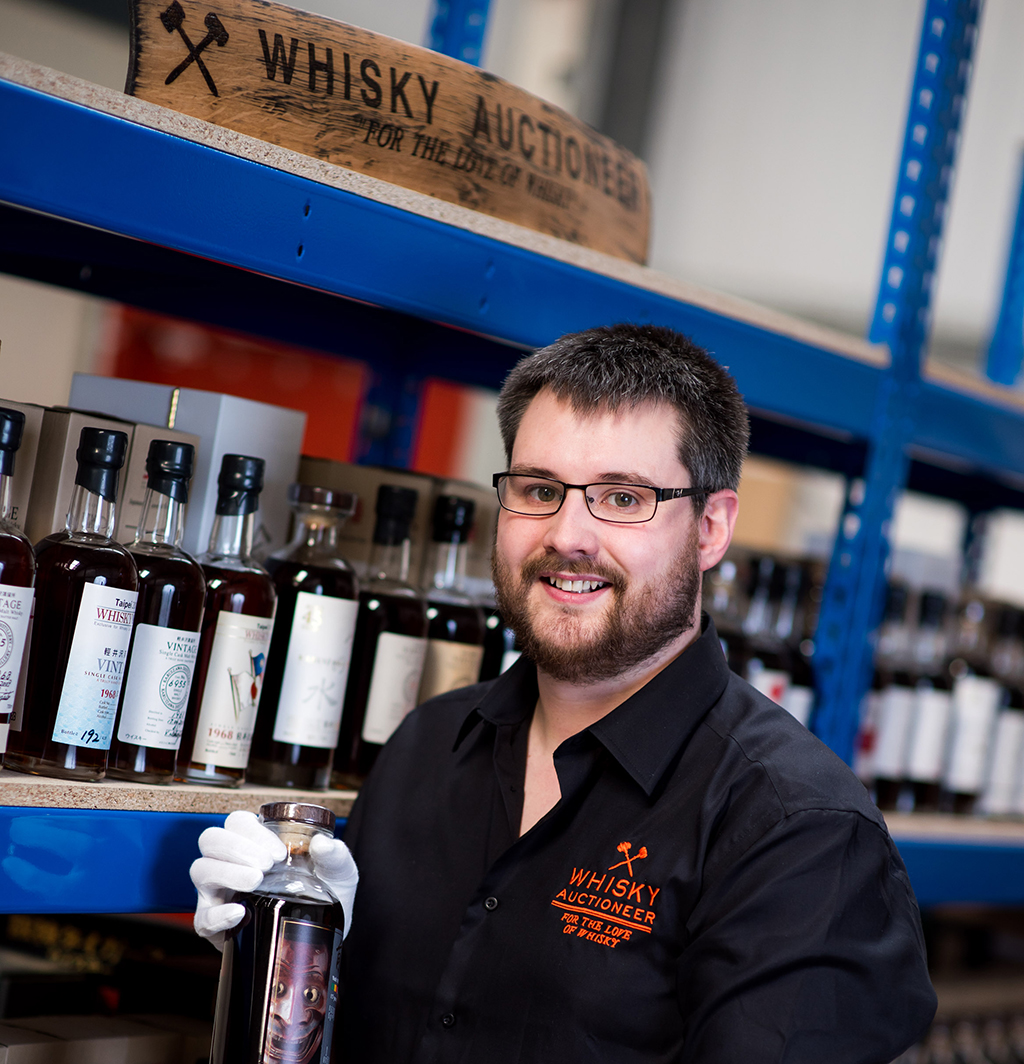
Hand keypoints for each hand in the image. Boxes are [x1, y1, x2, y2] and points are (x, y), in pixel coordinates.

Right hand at [190, 810, 358, 948]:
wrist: (324, 935)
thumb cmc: (327, 894)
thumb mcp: (339, 872)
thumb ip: (336, 855)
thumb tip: (324, 844)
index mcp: (257, 843)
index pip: (237, 822)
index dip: (252, 831)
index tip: (279, 852)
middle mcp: (232, 863)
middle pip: (211, 839)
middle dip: (235, 847)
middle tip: (265, 866)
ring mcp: (220, 893)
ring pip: (201, 871)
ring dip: (226, 872)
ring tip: (255, 882)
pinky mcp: (218, 927)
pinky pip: (202, 918)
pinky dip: (217, 915)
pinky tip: (239, 913)